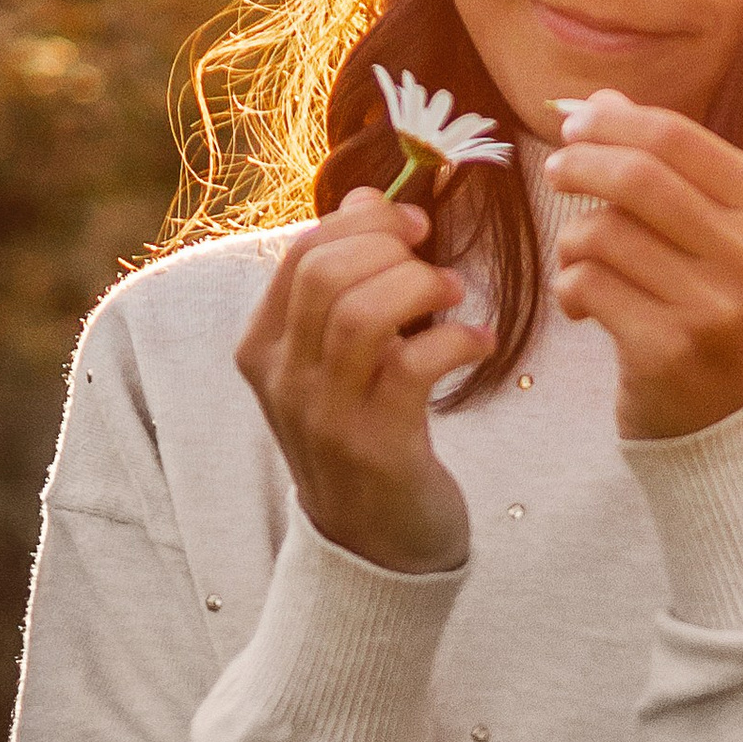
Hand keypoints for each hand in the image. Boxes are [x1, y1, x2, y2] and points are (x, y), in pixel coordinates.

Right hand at [235, 188, 492, 572]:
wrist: (375, 546)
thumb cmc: (363, 435)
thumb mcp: (336, 358)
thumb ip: (344, 280)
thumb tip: (367, 195)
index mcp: (262, 348)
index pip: (300, 253)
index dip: (361, 223)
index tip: (411, 226)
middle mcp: (284, 379)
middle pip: (326, 273)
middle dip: (391, 250)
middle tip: (434, 265)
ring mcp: (325, 414)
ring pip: (361, 313)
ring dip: (421, 289)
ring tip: (455, 299)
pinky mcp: (377, 444)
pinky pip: (413, 365)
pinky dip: (458, 340)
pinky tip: (480, 344)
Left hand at [543, 92, 742, 439]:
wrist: (728, 421)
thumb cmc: (710, 308)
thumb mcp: (711, 232)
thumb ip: (665, 164)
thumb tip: (601, 98)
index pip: (676, 136)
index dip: (612, 121)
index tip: (574, 123)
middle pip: (638, 177)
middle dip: (580, 164)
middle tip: (555, 169)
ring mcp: (714, 305)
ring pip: (603, 233)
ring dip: (572, 241)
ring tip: (578, 260)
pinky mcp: (669, 348)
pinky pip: (587, 285)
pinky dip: (569, 288)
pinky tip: (583, 306)